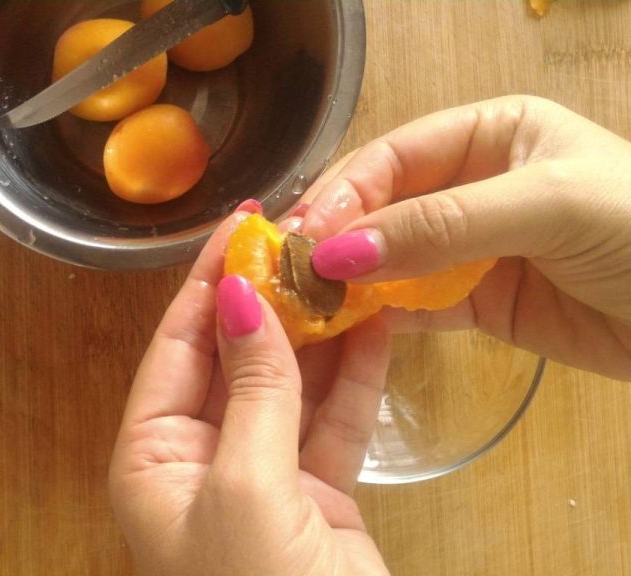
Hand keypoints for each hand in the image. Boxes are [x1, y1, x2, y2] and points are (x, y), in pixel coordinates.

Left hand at [109, 207, 390, 575]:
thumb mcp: (248, 488)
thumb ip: (251, 390)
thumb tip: (239, 296)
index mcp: (152, 459)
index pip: (177, 348)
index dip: (208, 284)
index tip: (242, 226)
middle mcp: (198, 461)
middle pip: (232, 358)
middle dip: (267, 300)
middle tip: (304, 236)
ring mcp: (260, 476)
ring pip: (288, 384)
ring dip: (317, 330)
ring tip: (345, 265)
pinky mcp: (316, 495)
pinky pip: (331, 421)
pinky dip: (354, 377)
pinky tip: (375, 325)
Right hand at [296, 96, 630, 380]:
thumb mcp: (545, 205)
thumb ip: (441, 225)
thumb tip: (337, 251)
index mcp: (492, 132)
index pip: (396, 156)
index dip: (345, 192)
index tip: (302, 234)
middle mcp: (475, 183)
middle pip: (383, 205)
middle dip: (337, 235)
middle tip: (287, 270)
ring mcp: (475, 245)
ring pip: (392, 256)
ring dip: (349, 277)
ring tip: (303, 300)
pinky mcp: (482, 302)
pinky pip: (417, 303)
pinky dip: (382, 314)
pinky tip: (347, 324)